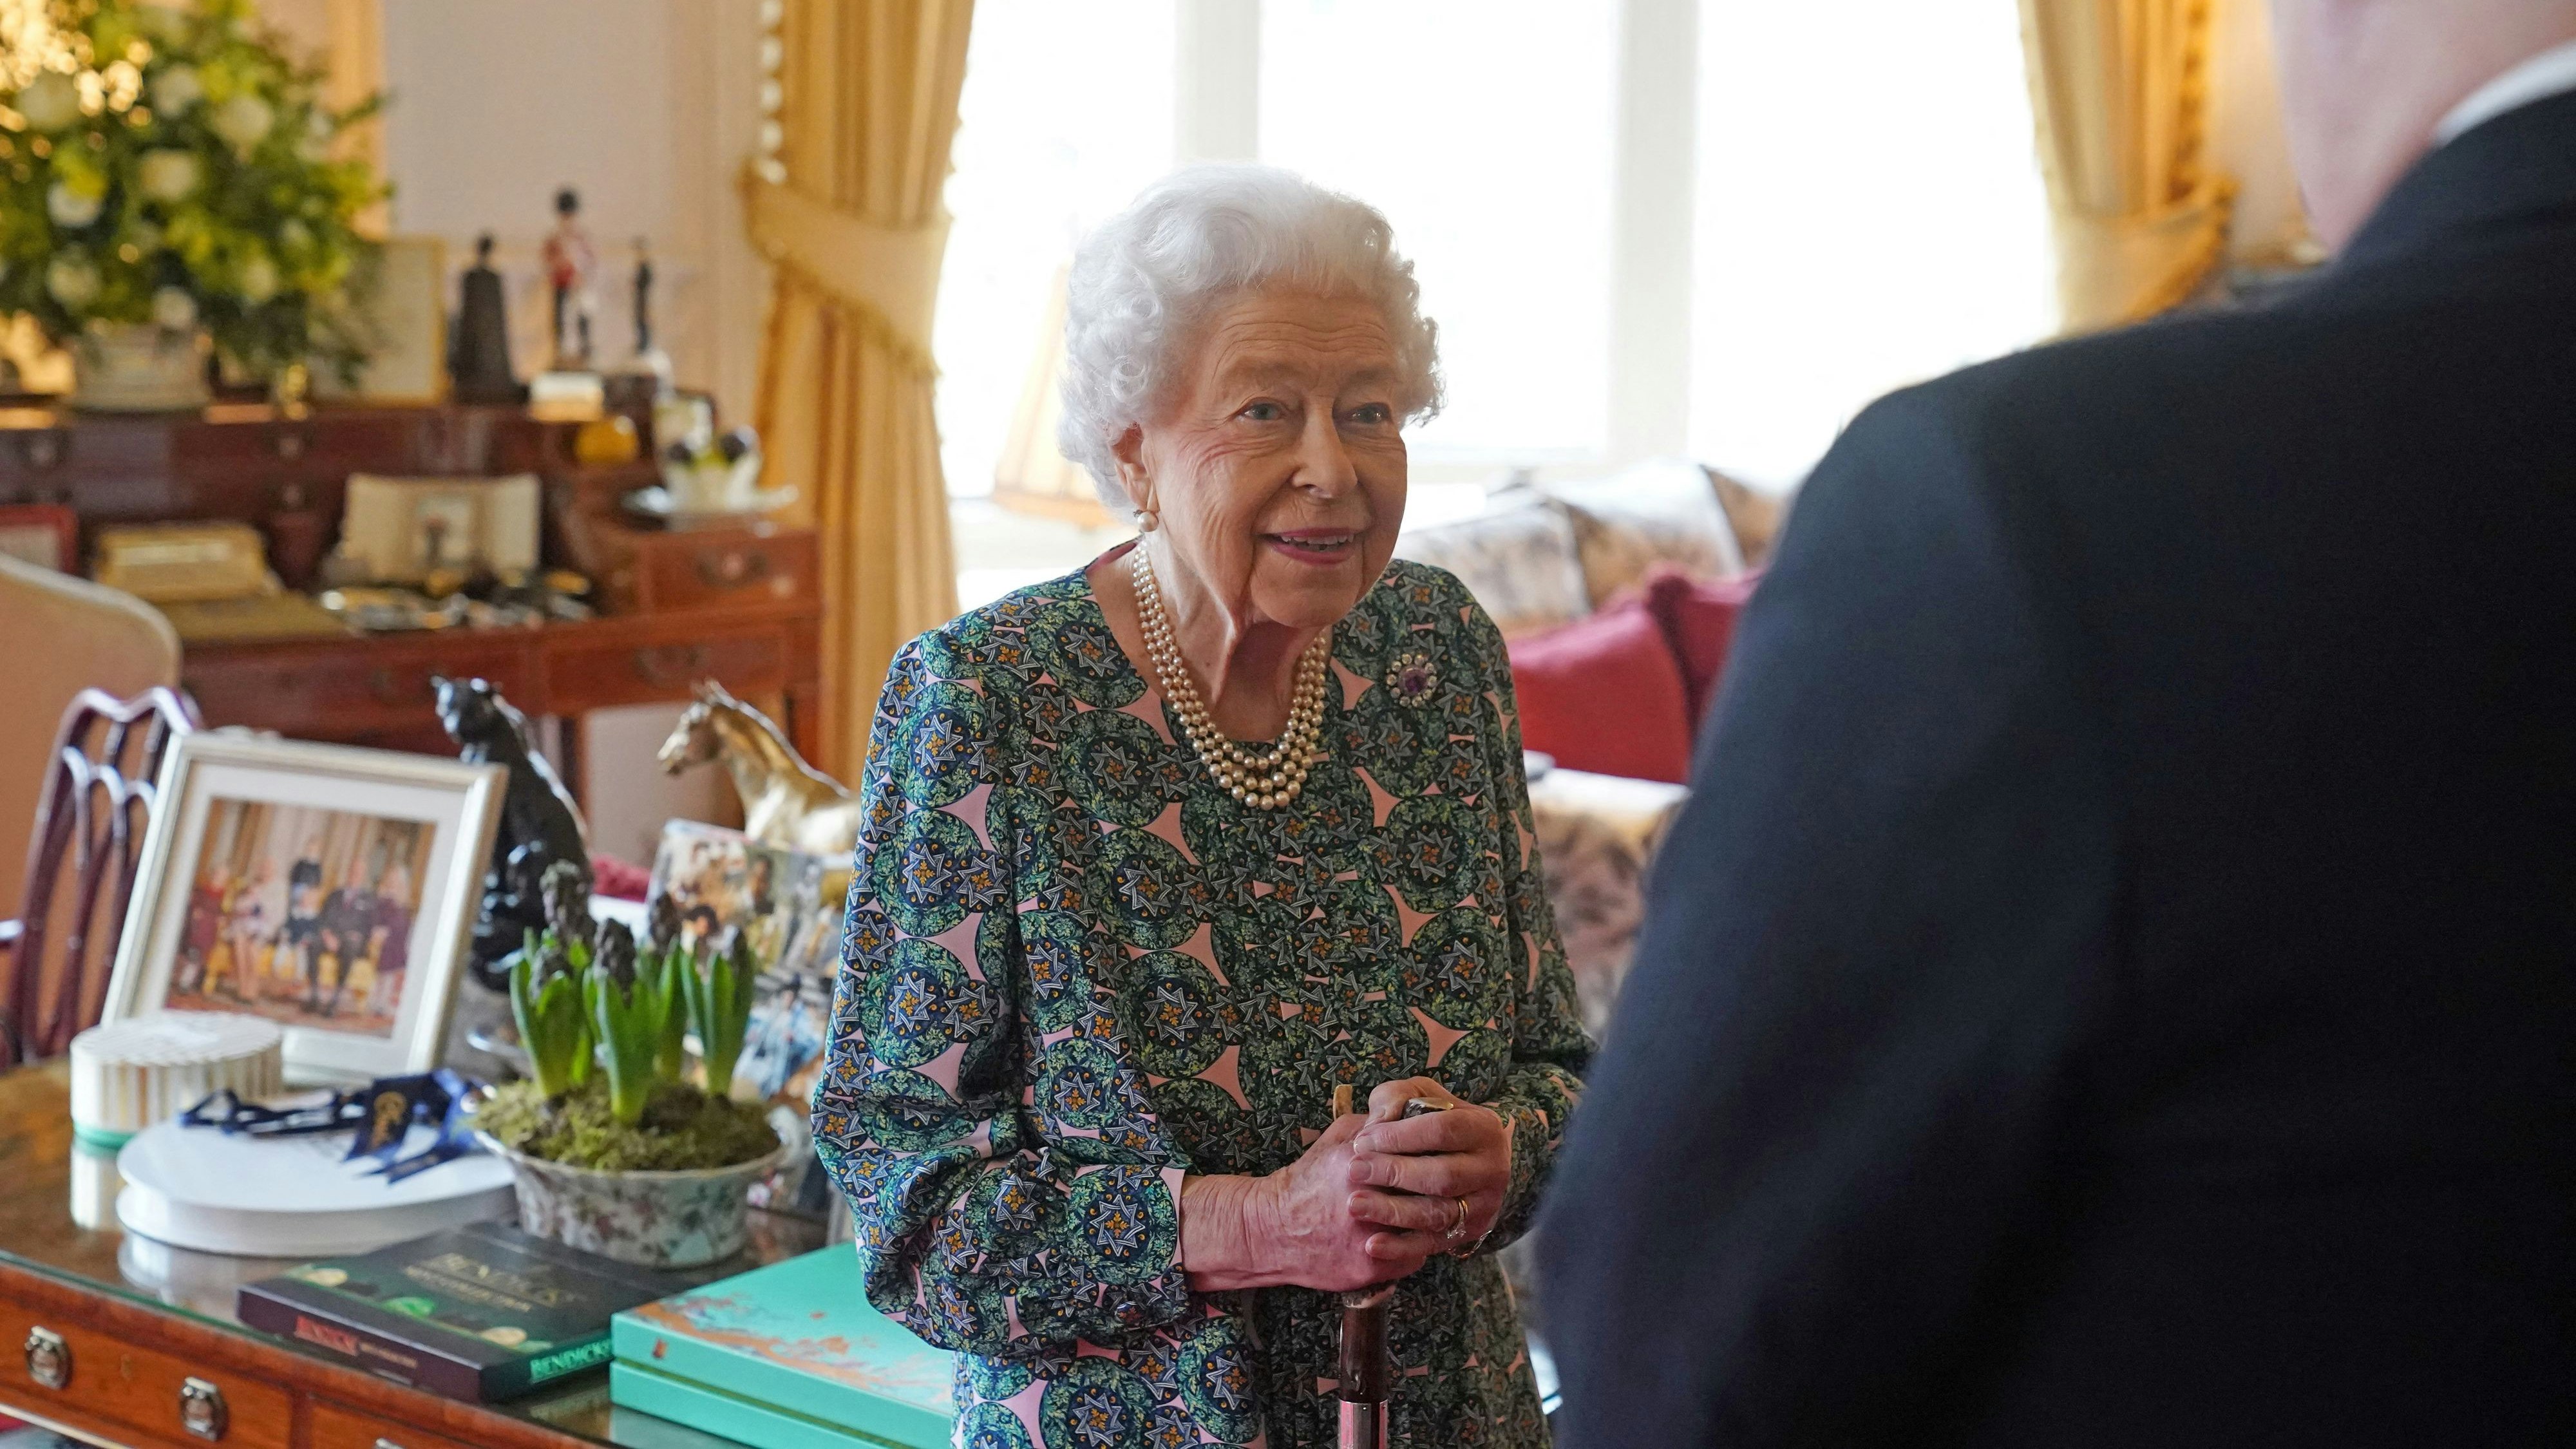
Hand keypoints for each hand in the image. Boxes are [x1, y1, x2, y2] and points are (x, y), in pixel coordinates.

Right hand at [1179, 1113, 1436, 1293]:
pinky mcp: (1369, 1267)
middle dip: (1441, 1189)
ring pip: (1427, 1228)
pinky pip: (1414, 1257)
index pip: (1418, 1155)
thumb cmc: (1307, 1181)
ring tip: (1435, 1209)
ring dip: (1435, 1219)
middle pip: (1428, 1193)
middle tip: (1450, 1184)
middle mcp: (1365, 1201)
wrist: (1272, 1230)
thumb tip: (1408, 1111)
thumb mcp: (1334, 1140)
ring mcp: (1368, 1238)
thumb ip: (1371, 1124)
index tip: (1444, 1155)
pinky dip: (1418, 1246)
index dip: (1435, 1156)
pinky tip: (1411, 1235)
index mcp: (1358, 1163)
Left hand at [1344, 1077, 1511, 1254]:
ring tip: (1355, 1204)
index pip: (1442, 1130)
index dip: (1400, 1136)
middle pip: (1442, 1175)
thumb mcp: (1419, 1096)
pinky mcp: (1469, 1233)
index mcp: (1483, 1128)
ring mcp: (1484, 1205)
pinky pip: (1434, 1244)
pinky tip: (1372, 1245)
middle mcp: (1492, 1168)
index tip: (1362, 1141)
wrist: (1465, 1157)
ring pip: (1439, 1213)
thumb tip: (1380, 1121)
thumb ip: (1397, 1097)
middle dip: (1394, 1173)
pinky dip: (1401, 1248)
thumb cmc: (1431, 1120)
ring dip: (1393, 1211)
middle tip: (1354, 1170)